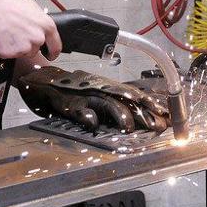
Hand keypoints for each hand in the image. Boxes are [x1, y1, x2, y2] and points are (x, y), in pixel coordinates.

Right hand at [0, 0, 61, 59]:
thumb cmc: (7, 2)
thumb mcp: (31, 6)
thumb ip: (40, 20)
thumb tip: (41, 27)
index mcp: (46, 26)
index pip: (56, 47)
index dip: (52, 52)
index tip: (50, 55)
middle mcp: (38, 38)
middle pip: (36, 49)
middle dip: (28, 44)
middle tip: (17, 33)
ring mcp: (24, 47)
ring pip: (22, 52)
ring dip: (16, 46)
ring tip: (8, 31)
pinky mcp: (10, 52)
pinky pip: (9, 54)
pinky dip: (4, 48)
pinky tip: (1, 36)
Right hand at [16, 66, 170, 132]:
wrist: (39, 79)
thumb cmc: (70, 90)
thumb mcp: (94, 94)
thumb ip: (113, 104)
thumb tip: (139, 116)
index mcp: (106, 86)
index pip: (133, 94)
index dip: (150, 104)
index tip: (166, 115)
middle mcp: (98, 88)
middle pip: (124, 98)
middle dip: (142, 111)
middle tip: (157, 124)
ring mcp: (82, 95)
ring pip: (104, 102)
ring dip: (117, 114)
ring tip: (128, 127)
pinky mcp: (64, 102)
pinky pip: (76, 108)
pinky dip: (85, 114)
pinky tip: (92, 122)